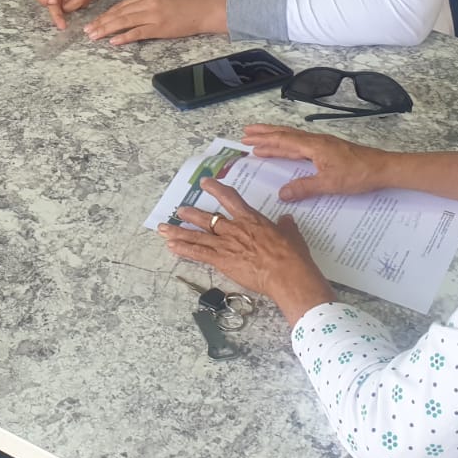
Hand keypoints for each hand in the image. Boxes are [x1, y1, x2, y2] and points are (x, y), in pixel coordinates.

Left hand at [82, 0, 226, 45]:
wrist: (204, 9)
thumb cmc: (186, 6)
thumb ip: (146, 4)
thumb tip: (130, 13)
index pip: (121, 5)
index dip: (106, 14)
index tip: (94, 21)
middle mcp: (147, 3)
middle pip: (118, 13)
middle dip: (101, 22)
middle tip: (87, 31)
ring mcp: (153, 15)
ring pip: (124, 21)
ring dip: (106, 29)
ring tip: (94, 36)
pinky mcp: (159, 27)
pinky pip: (137, 32)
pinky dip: (124, 37)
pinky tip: (113, 41)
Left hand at [160, 176, 335, 326]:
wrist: (287, 274)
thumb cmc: (292, 256)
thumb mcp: (292, 235)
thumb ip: (286, 226)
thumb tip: (286, 219)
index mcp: (251, 219)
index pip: (230, 198)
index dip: (216, 188)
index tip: (205, 182)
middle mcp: (234, 229)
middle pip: (208, 218)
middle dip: (192, 214)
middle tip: (181, 210)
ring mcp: (226, 244)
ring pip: (197, 235)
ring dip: (179, 231)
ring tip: (165, 228)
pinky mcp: (221, 261)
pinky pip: (198, 253)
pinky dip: (184, 249)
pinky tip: (172, 246)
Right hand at [242, 125, 389, 201]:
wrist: (383, 168)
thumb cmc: (358, 174)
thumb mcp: (329, 184)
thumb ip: (304, 188)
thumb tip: (281, 193)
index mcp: (313, 146)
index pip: (283, 141)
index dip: (264, 140)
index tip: (247, 140)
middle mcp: (316, 141)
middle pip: (285, 134)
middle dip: (265, 134)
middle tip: (247, 133)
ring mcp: (323, 144)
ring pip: (294, 138)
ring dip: (276, 138)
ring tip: (261, 140)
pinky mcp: (329, 149)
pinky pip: (302, 144)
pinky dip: (289, 145)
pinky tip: (288, 149)